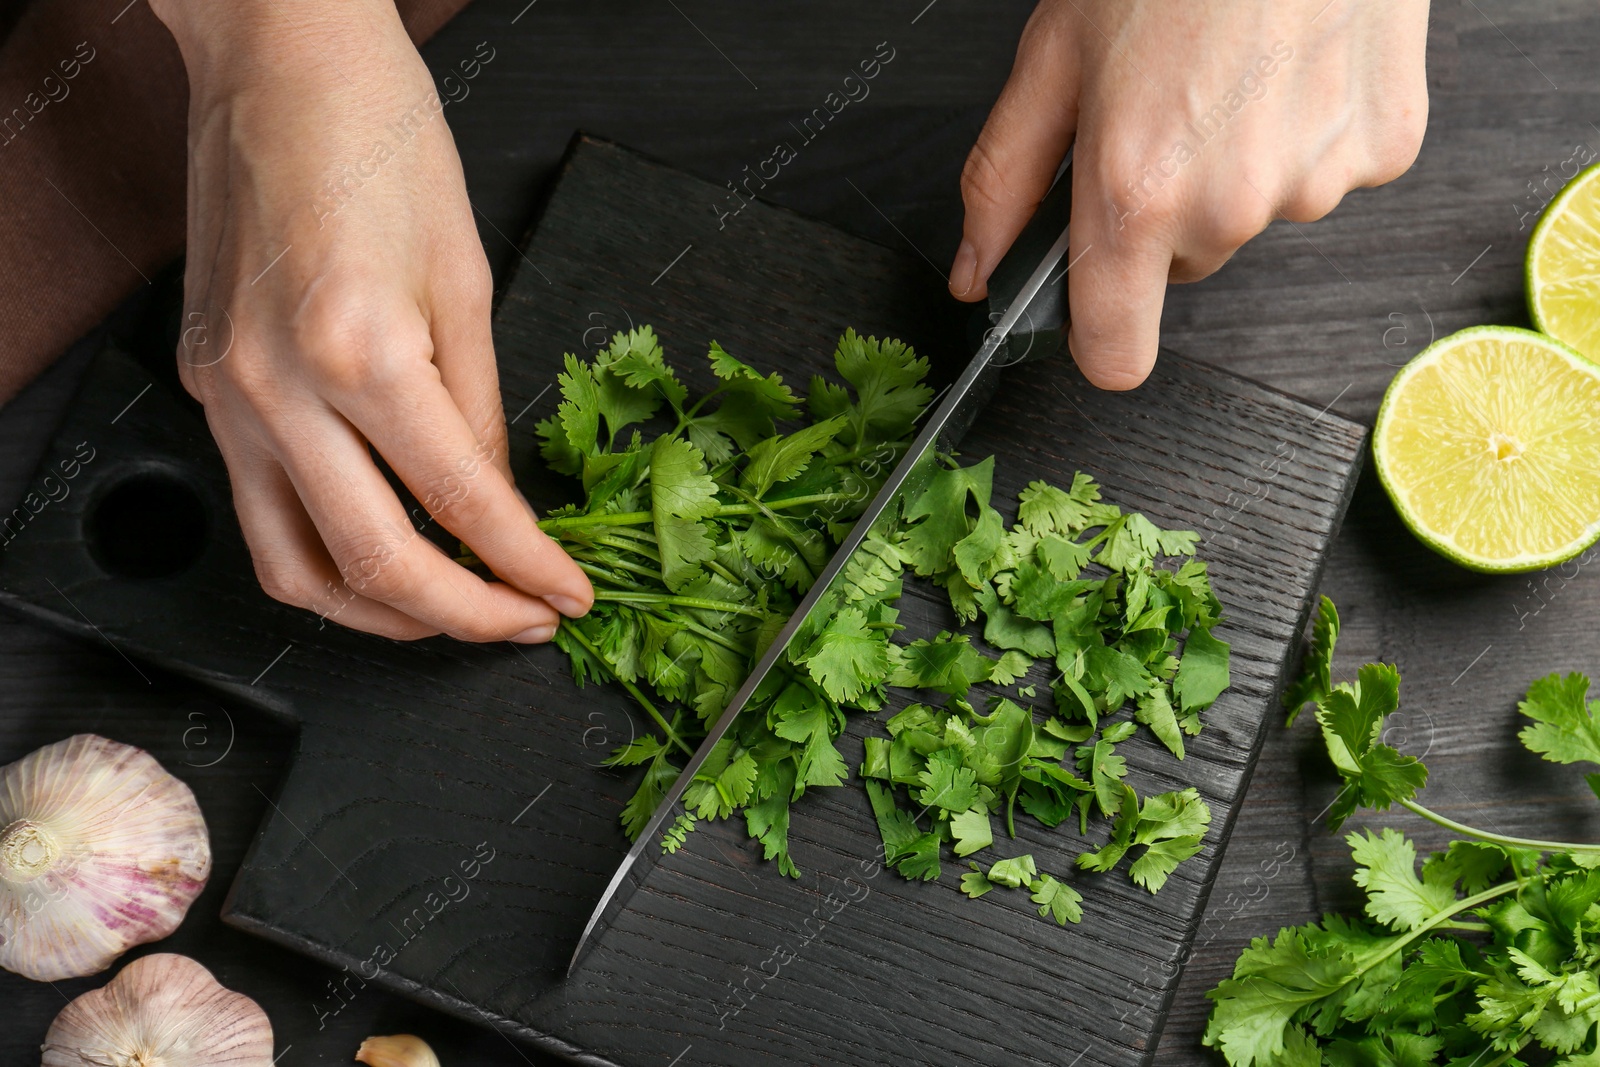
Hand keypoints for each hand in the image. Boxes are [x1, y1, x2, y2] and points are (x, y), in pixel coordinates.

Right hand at [151, 0, 591, 641]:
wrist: (277, 62)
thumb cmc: (379, 137)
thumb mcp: (465, 277)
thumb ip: (478, 409)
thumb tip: (498, 505)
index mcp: (361, 349)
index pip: (462, 503)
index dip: (526, 568)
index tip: (566, 596)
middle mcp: (280, 388)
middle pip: (376, 563)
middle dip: (463, 617)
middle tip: (522, 622)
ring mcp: (230, 396)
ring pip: (297, 566)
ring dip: (381, 615)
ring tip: (452, 613)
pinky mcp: (210, 390)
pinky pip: (261, 516)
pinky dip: (324, 560)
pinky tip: (380, 559)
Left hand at [949, 0, 1429, 387]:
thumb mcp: (1053, 57)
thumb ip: (1003, 181)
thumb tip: (976, 268)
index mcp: (1135, 192)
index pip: (1114, 353)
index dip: (1095, 336)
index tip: (1090, 311)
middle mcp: (1230, 205)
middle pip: (1181, 265)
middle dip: (1161, 207)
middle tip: (1163, 108)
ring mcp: (1316, 183)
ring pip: (1251, 215)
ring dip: (1236, 165)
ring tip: (1231, 68)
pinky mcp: (1385, 150)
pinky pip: (1324, 172)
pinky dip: (1304, 132)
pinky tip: (1289, 63)